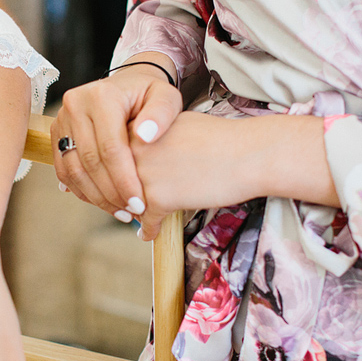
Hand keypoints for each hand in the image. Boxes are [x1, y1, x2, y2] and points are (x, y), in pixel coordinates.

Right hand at [53, 62, 182, 220]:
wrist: (126, 86)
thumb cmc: (149, 94)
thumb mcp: (166, 97)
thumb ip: (161, 114)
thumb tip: (145, 136)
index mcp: (101, 96)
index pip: (110, 148)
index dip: (124, 180)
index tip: (140, 203)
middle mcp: (75, 105)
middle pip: (89, 161)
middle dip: (110, 193)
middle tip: (131, 213)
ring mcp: (61, 119)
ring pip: (72, 169)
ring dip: (95, 196)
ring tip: (119, 211)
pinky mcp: (56, 133)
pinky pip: (64, 168)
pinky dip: (82, 189)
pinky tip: (102, 201)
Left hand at [129, 112, 336, 238]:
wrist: (249, 154)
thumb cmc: (219, 138)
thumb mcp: (175, 126)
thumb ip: (151, 138)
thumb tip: (135, 154)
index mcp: (137, 127)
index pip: (112, 155)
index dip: (113, 173)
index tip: (113, 184)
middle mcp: (134, 149)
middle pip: (114, 179)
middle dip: (120, 194)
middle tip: (123, 207)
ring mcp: (143, 174)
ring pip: (127, 201)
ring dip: (132, 212)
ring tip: (133, 219)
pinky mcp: (158, 199)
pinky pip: (146, 221)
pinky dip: (148, 229)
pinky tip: (148, 233)